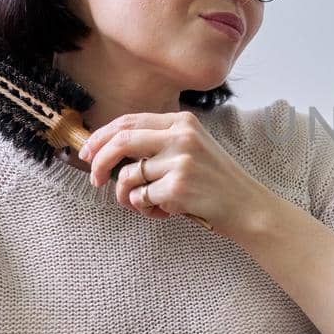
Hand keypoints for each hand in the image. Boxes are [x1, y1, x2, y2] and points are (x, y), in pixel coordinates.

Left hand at [78, 111, 273, 238]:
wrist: (246, 205)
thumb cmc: (215, 180)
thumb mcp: (192, 148)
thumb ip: (158, 143)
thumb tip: (108, 150)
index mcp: (182, 122)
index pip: (129, 122)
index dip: (101, 137)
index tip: (88, 153)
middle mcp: (181, 137)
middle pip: (121, 142)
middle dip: (99, 162)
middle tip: (96, 180)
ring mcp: (180, 161)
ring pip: (129, 177)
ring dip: (129, 196)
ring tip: (151, 204)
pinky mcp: (178, 187)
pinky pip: (140, 198)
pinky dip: (146, 210)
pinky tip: (167, 211)